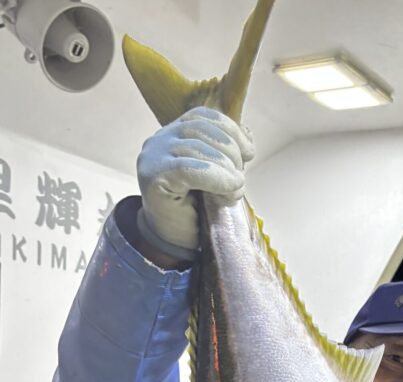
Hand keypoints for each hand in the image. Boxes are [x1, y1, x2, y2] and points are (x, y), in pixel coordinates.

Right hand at [137, 107, 254, 259]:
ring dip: (226, 169)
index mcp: (174, 134)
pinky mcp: (152, 176)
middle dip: (231, 152)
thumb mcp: (216, 176)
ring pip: (196, 147)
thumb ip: (226, 155)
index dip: (231, 130)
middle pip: (201, 129)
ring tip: (235, 190)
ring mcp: (153, 157)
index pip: (203, 117)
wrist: (173, 242)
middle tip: (240, 179)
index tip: (249, 152)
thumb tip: (248, 136)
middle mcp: (159, 140)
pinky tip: (230, 190)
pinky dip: (216, 178)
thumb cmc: (196, 210)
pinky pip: (189, 168)